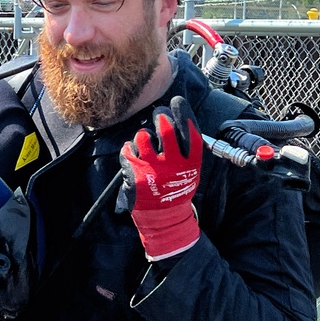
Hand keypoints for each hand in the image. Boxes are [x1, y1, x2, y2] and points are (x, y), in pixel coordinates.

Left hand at [116, 95, 202, 260]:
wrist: (164, 218)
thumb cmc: (176, 190)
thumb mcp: (190, 172)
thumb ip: (187, 151)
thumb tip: (179, 120)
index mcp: (190, 163)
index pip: (189, 131)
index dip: (183, 113)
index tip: (177, 101)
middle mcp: (172, 164)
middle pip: (166, 128)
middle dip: (161, 117)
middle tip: (159, 116)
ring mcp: (152, 168)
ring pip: (144, 136)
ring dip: (143, 136)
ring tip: (146, 143)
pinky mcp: (135, 173)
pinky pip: (128, 149)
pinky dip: (129, 149)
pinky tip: (134, 155)